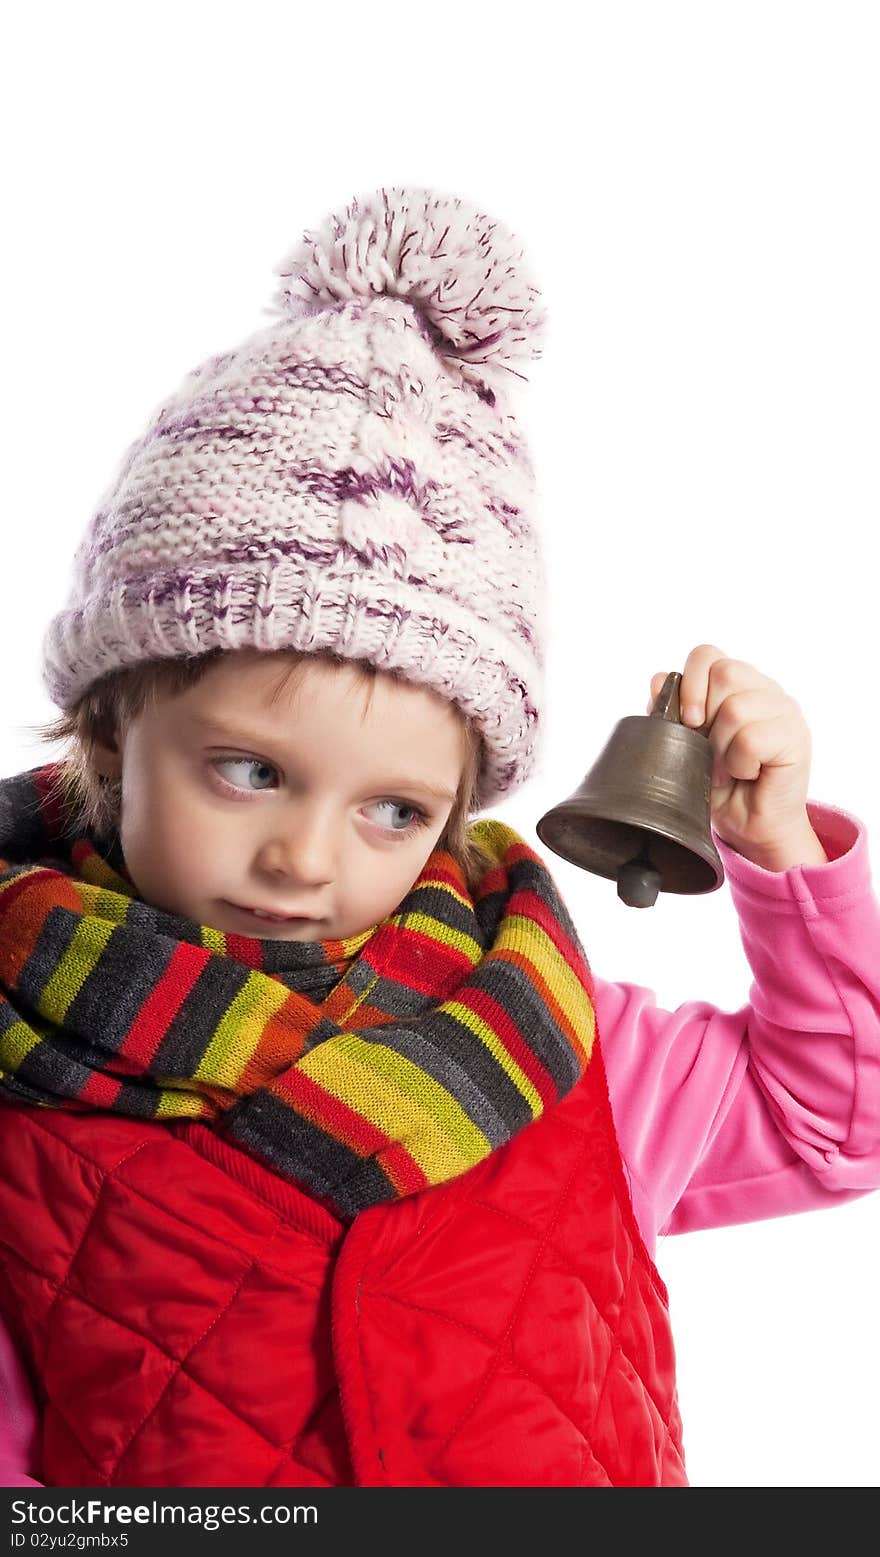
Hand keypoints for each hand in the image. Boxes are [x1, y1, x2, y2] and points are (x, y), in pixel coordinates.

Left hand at [646, 644, 825, 868]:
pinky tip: (747, 773)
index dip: (690, 682)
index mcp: (737, 685)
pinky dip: (739, 763)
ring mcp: (784, 710)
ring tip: (727, 768)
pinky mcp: (796, 736)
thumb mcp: (684, 747)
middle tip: (709, 753)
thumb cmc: (719, 787)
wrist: (749, 828)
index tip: (687, 720)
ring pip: (736, 708)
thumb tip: (656, 680)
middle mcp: (764, 689)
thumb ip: (670, 714)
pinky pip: (751, 738)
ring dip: (721, 748)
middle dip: (706, 719)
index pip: (708, 655)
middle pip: (724, 673)